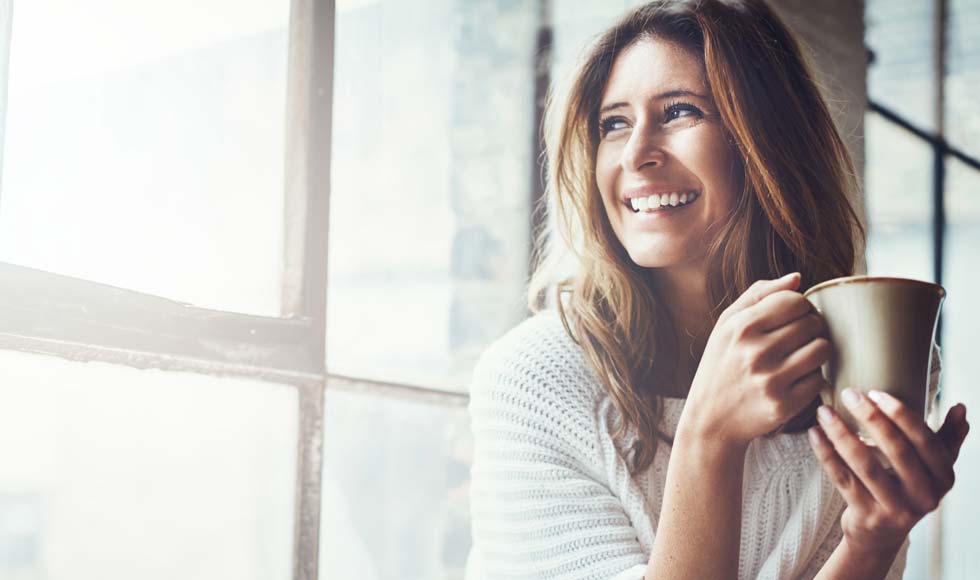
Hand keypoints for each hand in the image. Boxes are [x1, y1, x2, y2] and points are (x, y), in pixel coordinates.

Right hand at [683, 272, 830, 445]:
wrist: (710, 418)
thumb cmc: (721, 365)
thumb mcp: (726, 325)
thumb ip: (759, 295)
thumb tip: (797, 278)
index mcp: (741, 327)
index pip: (794, 300)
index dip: (800, 306)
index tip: (793, 317)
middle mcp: (756, 352)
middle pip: (812, 323)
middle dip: (811, 327)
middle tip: (798, 338)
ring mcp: (771, 380)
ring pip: (822, 349)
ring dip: (817, 350)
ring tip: (801, 355)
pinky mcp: (784, 405)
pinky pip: (819, 379)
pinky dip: (812, 377)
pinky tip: (796, 378)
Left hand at [808, 390, 969, 554]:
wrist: (881, 536)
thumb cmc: (907, 490)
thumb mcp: (933, 468)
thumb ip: (947, 439)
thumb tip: (961, 408)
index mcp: (943, 477)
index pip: (925, 441)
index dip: (901, 415)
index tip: (876, 392)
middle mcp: (924, 495)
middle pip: (896, 450)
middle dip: (871, 418)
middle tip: (850, 394)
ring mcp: (895, 509)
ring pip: (865, 465)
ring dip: (842, 434)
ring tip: (824, 411)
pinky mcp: (867, 515)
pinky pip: (842, 479)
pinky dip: (826, 454)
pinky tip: (815, 433)